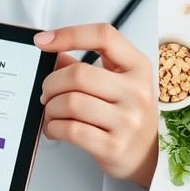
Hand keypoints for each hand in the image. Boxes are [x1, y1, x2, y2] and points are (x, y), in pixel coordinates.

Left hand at [35, 23, 157, 188]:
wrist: (146, 155)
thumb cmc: (127, 113)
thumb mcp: (117, 82)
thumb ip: (86, 66)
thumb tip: (52, 55)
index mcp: (138, 67)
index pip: (104, 36)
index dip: (69, 34)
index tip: (43, 41)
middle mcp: (137, 91)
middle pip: (78, 74)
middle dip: (51, 83)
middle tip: (46, 92)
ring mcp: (128, 121)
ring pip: (70, 102)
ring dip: (50, 108)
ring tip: (51, 112)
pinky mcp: (114, 146)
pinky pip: (71, 130)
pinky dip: (53, 127)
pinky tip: (55, 128)